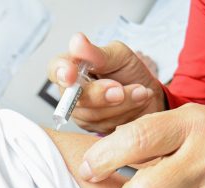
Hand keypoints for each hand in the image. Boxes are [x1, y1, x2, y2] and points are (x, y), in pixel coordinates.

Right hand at [48, 33, 164, 132]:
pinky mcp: (96, 130)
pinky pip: (108, 126)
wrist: (149, 95)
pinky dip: (128, 113)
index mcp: (72, 68)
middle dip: (100, 94)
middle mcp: (72, 93)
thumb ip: (97, 53)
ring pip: (95, 115)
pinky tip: (139, 101)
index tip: (71, 73)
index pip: (56, 70)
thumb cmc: (129, 72)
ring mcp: (82, 114)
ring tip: (141, 91)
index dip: (61, 72)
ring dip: (122, 103)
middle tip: (120, 89)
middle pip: (75, 98)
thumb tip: (77, 41)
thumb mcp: (118, 55)